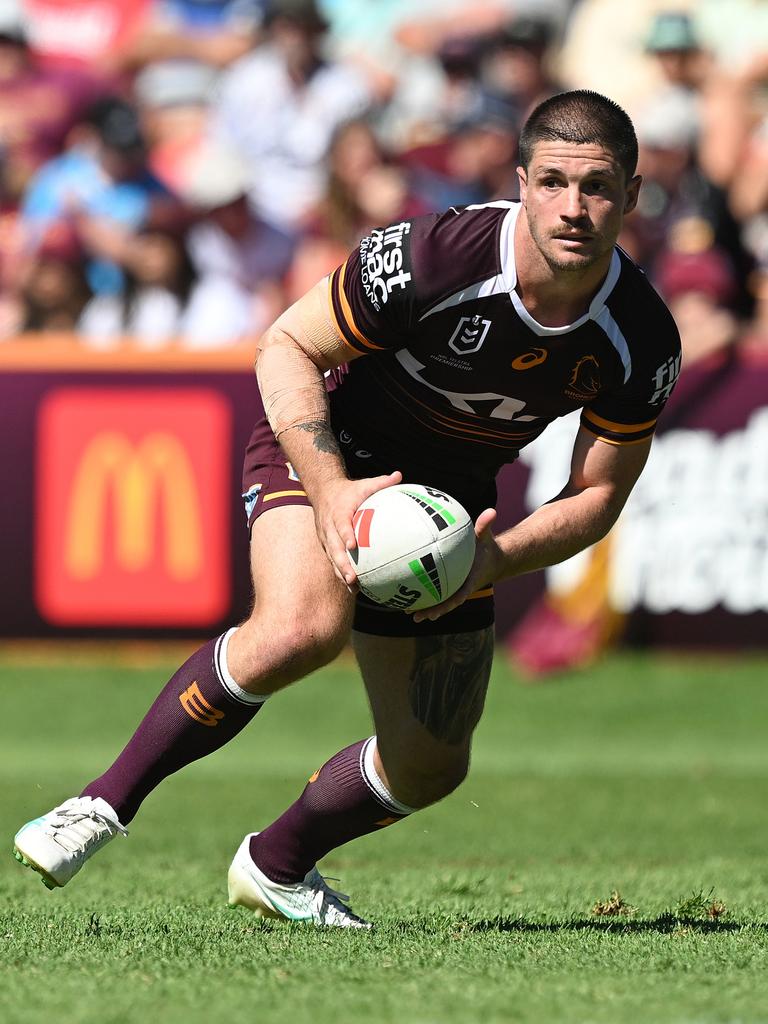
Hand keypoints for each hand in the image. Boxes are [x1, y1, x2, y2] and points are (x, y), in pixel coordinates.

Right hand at [314, 470, 401, 586]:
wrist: (323, 491)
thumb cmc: (349, 490)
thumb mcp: (364, 483)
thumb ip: (382, 481)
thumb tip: (399, 475)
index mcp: (339, 511)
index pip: (341, 524)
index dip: (345, 534)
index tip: (352, 546)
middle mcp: (329, 526)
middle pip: (334, 548)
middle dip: (342, 564)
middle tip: (352, 578)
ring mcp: (326, 537)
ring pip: (332, 558)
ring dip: (341, 573)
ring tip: (353, 588)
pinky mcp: (327, 544)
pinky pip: (333, 560)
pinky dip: (341, 573)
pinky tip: (354, 588)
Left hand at [413, 508, 502, 621]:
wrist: (492, 561)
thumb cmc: (486, 548)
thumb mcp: (486, 537)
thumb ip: (485, 526)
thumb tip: (491, 511)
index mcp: (470, 581)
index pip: (461, 594)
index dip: (450, 602)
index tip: (441, 608)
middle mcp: (461, 588)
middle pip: (446, 604)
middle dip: (432, 611)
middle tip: (416, 615)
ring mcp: (454, 589)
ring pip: (439, 602)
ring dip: (424, 608)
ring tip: (407, 611)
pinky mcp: (448, 586)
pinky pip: (435, 592)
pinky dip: (423, 595)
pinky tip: (406, 596)